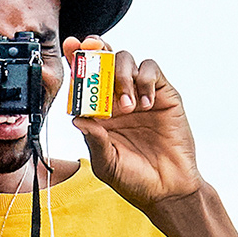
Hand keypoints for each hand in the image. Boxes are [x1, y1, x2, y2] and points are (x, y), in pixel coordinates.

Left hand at [63, 36, 201, 212]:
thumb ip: (94, 140)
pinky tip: (144, 103)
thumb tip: (76, 118)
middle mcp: (117, 99)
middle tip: (92, 48)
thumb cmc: (133, 179)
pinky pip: (151, 71)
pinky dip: (145, 79)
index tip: (70, 47)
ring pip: (126, 61)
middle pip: (104, 61)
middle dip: (96, 50)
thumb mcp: (106, 164)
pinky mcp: (163, 94)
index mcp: (98, 114)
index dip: (77, 61)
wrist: (167, 188)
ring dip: (122, 76)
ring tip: (127, 108)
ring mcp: (140, 94)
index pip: (84, 81)